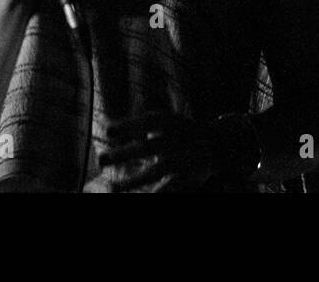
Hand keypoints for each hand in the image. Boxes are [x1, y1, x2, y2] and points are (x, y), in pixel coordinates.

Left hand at [93, 112, 227, 191]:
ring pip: (155, 172)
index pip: (147, 123)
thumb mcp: (167, 122)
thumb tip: (110, 130)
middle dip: (123, 154)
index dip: (128, 126)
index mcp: (170, 123)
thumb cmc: (182, 131)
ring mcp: (182, 160)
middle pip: (147, 148)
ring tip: (113, 189)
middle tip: (100, 160)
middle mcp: (175, 141)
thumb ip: (144, 127)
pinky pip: (168, 188)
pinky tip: (144, 197)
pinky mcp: (187, 178)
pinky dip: (155, 194)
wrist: (218, 143)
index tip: (108, 132)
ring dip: (133, 181)